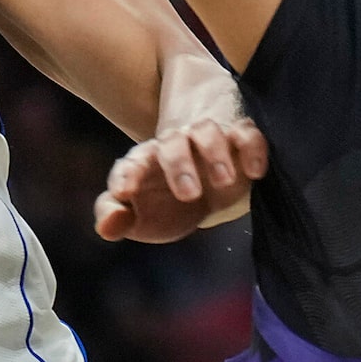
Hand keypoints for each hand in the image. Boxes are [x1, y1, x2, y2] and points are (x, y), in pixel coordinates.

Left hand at [94, 118, 268, 242]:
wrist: (205, 188)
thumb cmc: (164, 201)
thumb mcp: (138, 215)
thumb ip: (115, 217)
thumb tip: (106, 229)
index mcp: (146, 161)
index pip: (132, 161)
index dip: (126, 175)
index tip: (123, 192)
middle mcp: (176, 145)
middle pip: (173, 144)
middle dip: (179, 165)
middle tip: (188, 195)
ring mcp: (209, 141)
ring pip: (208, 133)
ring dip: (215, 153)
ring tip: (223, 180)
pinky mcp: (240, 143)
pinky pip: (247, 136)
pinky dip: (251, 149)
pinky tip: (254, 172)